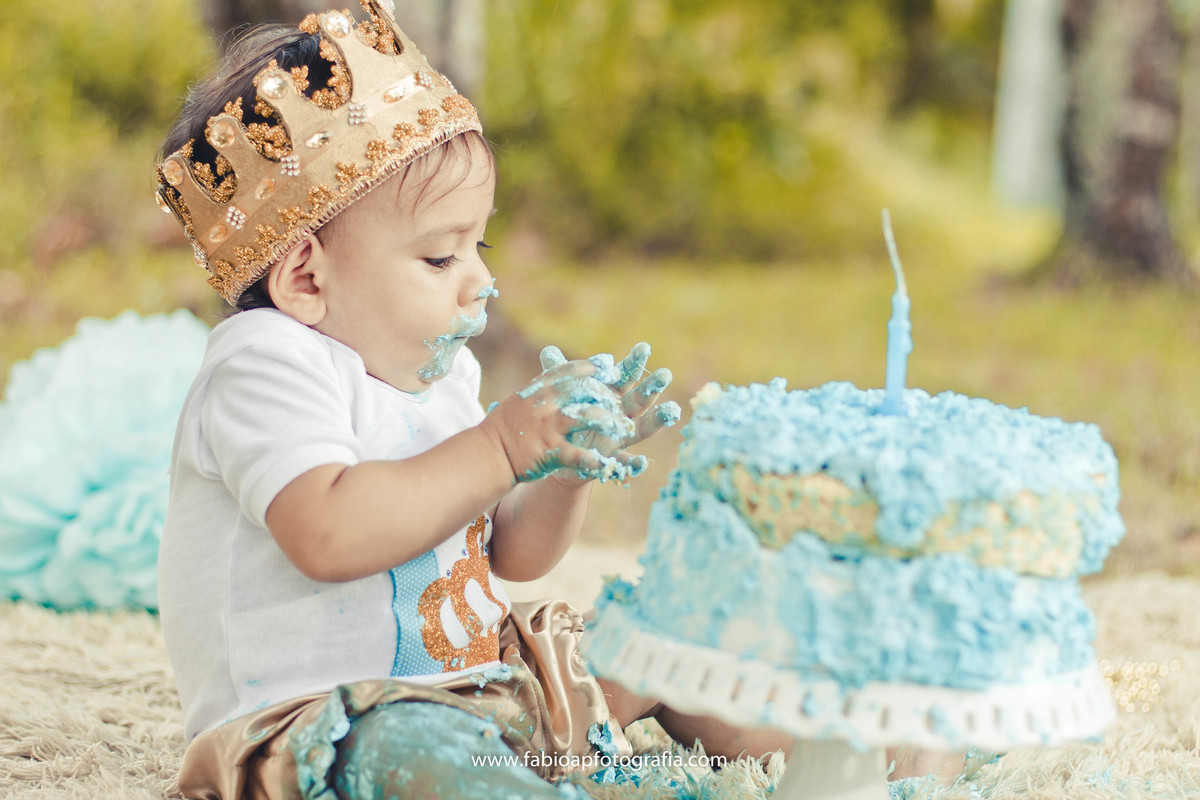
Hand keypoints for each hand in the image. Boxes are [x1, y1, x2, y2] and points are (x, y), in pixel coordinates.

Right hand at [480, 350, 647, 483]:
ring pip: (587, 417)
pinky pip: (579, 454)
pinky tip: (608, 463)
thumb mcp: (524, 397)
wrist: (489, 454)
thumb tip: (557, 361)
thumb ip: (545, 383)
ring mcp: (549, 427)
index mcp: (540, 389)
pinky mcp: (551, 452)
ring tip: (624, 429)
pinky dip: (595, 460)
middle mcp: (546, 404)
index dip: (594, 368)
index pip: (572, 370)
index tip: (610, 367)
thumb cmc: (508, 426)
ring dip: (609, 422)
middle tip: (622, 402)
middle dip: (607, 395)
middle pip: (585, 389)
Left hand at [537, 342, 680, 483]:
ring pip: (644, 427)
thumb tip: (548, 350)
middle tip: (665, 374)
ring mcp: (621, 437)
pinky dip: (635, 464)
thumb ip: (560, 375)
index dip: (634, 362)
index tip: (644, 348)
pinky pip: (626, 463)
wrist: (562, 452)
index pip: (625, 375)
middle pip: (640, 397)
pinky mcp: (613, 460)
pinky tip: (643, 463)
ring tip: (672, 410)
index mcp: (611, 395)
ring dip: (658, 419)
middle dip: (653, 386)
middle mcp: (621, 414)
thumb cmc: (570, 417)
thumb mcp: (565, 396)